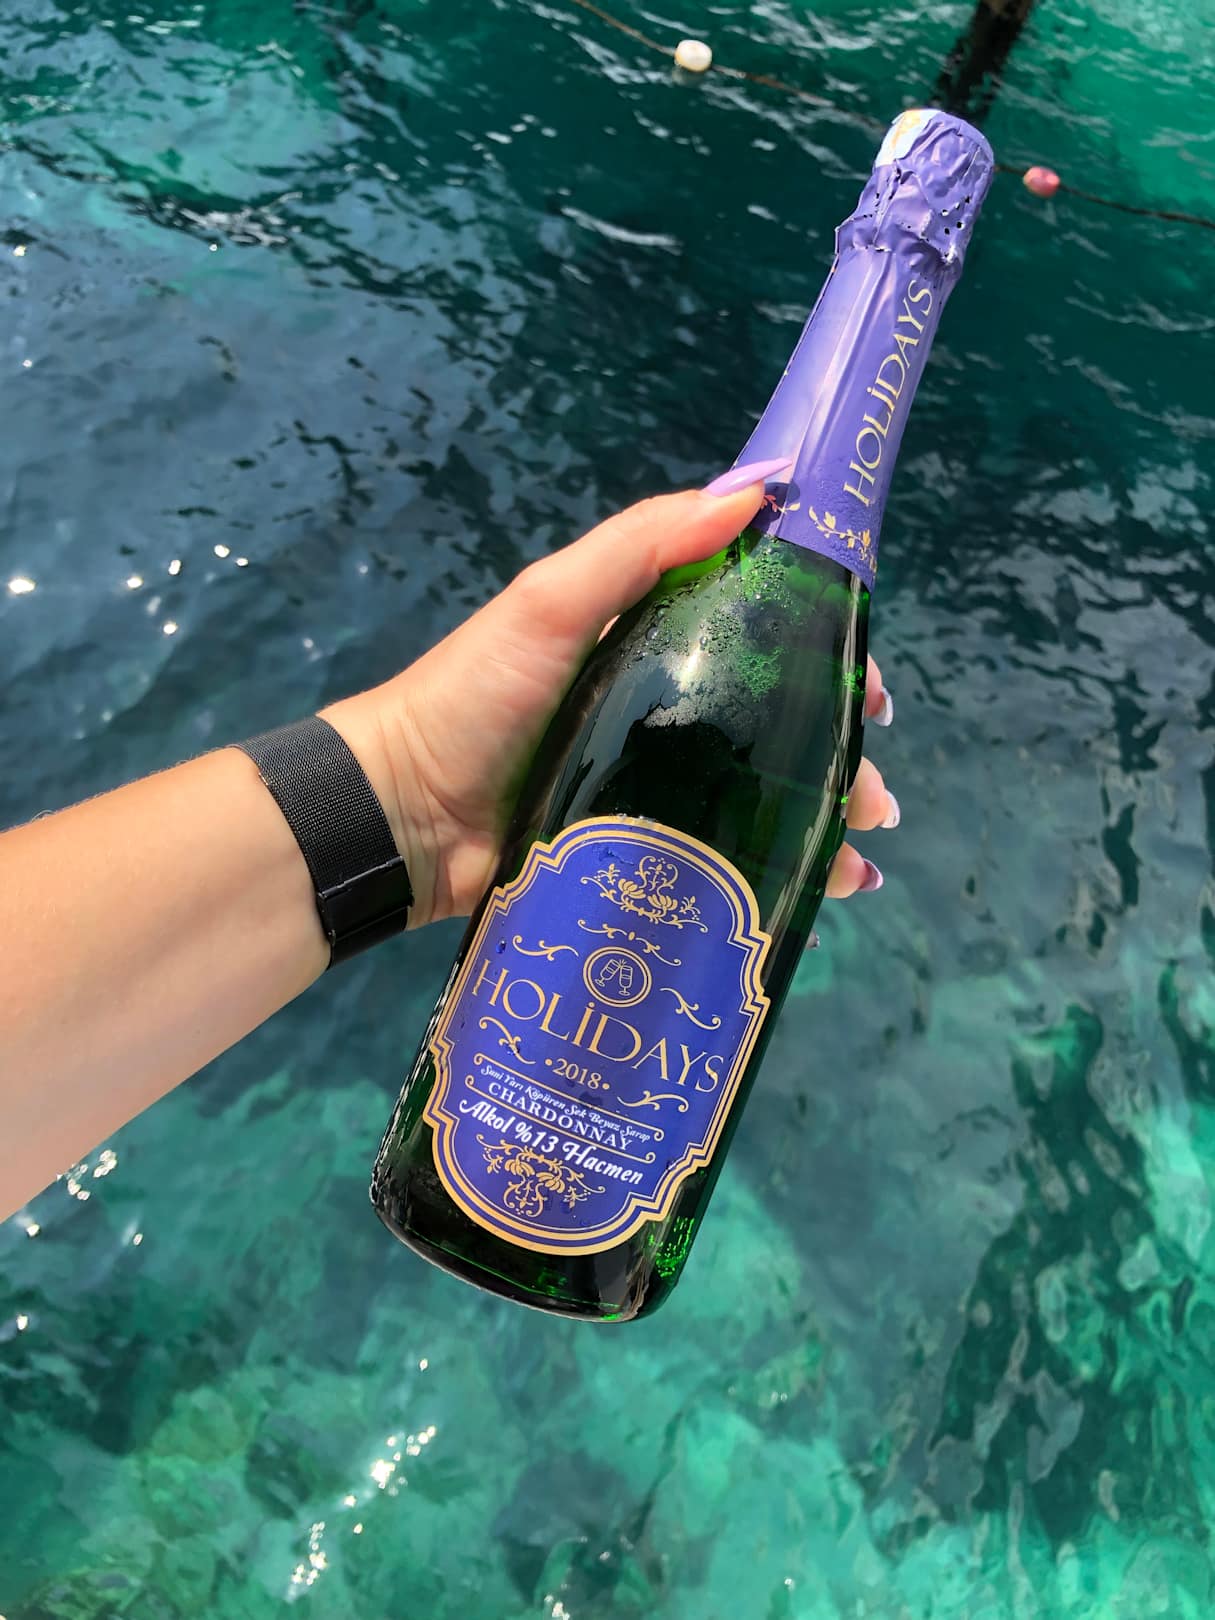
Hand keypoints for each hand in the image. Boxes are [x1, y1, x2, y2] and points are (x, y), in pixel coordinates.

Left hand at [325, 483, 897, 926]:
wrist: (404, 817)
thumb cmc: (476, 699)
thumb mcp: (550, 603)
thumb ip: (640, 545)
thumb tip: (756, 490)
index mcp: (651, 639)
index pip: (763, 633)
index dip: (826, 655)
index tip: (871, 689)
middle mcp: (665, 709)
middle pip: (775, 724)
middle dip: (836, 755)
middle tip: (871, 796)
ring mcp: (654, 784)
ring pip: (761, 796)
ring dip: (821, 820)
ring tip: (857, 859)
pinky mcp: (638, 849)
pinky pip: (723, 853)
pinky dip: (779, 870)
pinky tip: (824, 894)